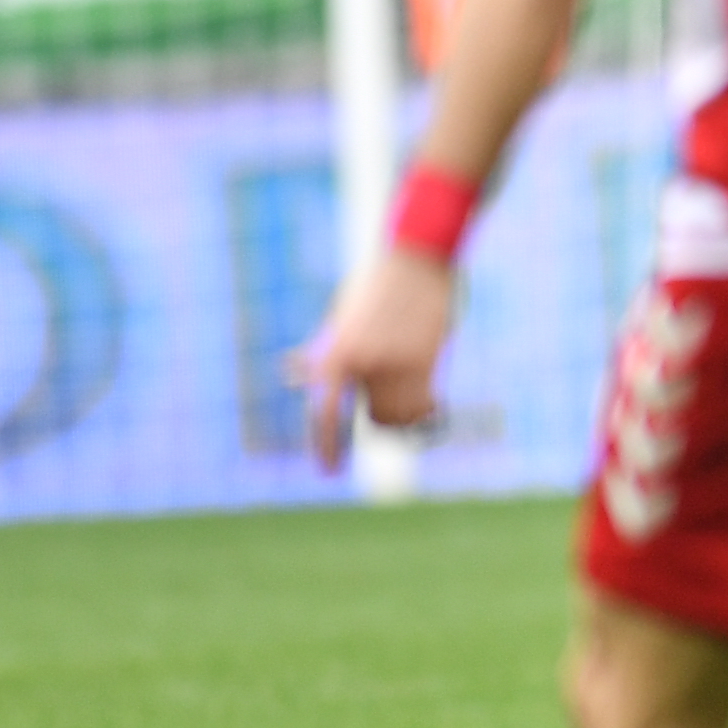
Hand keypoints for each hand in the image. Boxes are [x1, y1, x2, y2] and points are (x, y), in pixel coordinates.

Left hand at [293, 247, 459, 469]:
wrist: (415, 255)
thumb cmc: (375, 285)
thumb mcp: (342, 318)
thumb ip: (325, 350)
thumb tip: (295, 375)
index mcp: (339, 352)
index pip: (327, 411)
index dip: (326, 444)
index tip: (329, 471)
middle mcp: (367, 362)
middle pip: (375, 417)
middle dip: (379, 416)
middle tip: (384, 408)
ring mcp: (400, 361)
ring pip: (401, 414)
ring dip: (403, 413)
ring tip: (412, 397)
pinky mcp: (428, 357)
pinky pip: (425, 403)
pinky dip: (425, 408)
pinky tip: (431, 404)